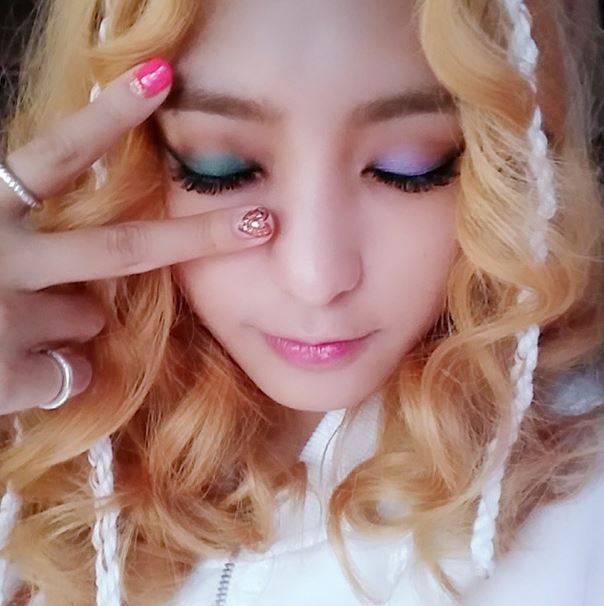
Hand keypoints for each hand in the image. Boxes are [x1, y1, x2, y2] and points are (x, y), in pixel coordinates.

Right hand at [0, 59, 273, 413]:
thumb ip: (19, 220)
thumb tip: (88, 235)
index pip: (59, 152)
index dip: (112, 114)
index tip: (163, 76)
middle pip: (120, 247)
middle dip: (198, 238)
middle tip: (261, 223)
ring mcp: (4, 315)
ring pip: (89, 317)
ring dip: (67, 321)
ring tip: (11, 324)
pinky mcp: (7, 376)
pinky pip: (74, 371)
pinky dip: (54, 373)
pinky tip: (9, 369)